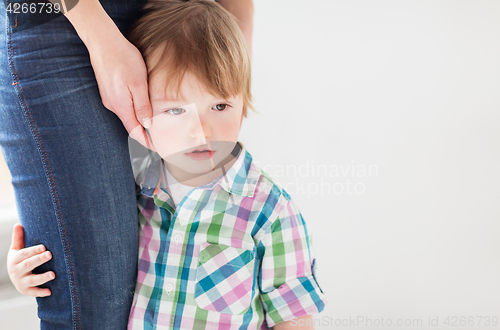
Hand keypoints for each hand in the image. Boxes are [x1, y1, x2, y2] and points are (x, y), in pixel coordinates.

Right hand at [7, 224, 54, 296]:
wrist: (15, 277)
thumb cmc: (20, 259)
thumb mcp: (17, 249)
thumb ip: (18, 238)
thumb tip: (18, 224)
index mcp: (15, 259)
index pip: (24, 254)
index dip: (33, 250)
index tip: (44, 247)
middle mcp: (17, 271)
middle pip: (28, 265)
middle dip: (39, 260)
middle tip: (50, 254)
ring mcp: (21, 282)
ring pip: (32, 280)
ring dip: (42, 277)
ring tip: (53, 274)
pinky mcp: (26, 291)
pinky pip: (33, 292)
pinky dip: (41, 292)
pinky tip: (50, 291)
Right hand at [87, 33, 156, 151]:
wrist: (103, 42)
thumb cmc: (122, 59)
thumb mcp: (138, 84)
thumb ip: (143, 107)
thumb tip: (148, 125)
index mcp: (121, 106)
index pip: (135, 132)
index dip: (146, 141)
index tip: (157, 147)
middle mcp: (113, 105)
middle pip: (131, 125)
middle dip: (144, 132)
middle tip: (159, 136)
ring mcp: (109, 98)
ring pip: (127, 114)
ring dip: (139, 120)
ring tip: (154, 123)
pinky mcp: (109, 91)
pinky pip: (123, 105)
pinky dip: (133, 109)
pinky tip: (141, 105)